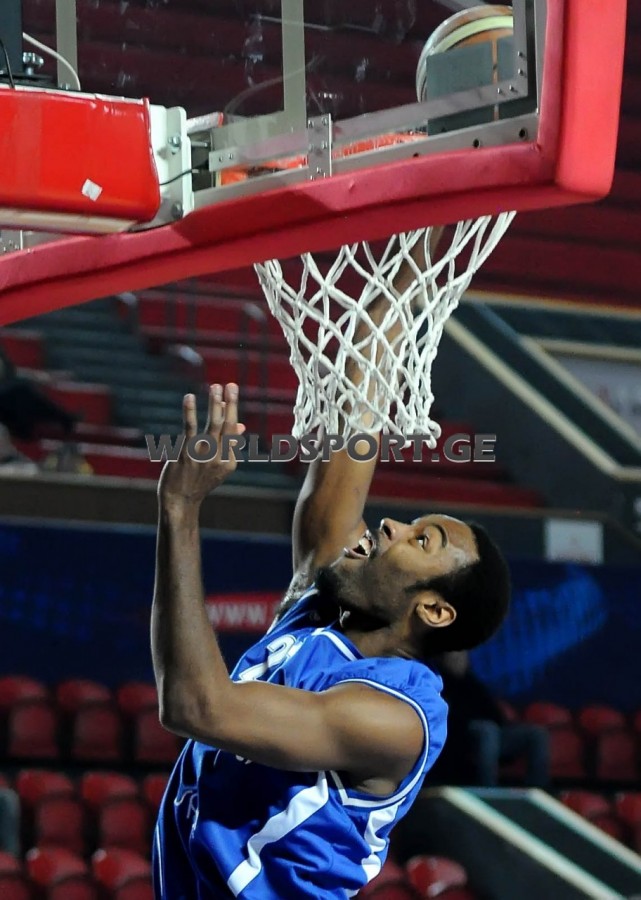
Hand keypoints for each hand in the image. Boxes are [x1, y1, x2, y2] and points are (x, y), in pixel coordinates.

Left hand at [158, 383, 245, 509]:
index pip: (232, 431)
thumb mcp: (219, 466)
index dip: (230, 411)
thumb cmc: (199, 480)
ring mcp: (203, 456)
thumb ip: (229, 445)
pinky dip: (190, 412)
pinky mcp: (186, 453)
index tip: (228, 393)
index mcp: (230, 461)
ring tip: (217, 386)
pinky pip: (190, 428)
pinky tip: (190, 397)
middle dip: (231, 404)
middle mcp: (219, 457)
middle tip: (232, 385)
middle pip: (228, 426)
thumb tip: (240, 425)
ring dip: (215, 404)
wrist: (180, 501)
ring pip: (213, 425)